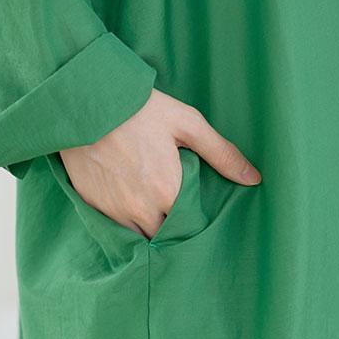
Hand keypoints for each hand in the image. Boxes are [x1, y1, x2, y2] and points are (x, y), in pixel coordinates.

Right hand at [59, 88, 261, 239]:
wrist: (85, 101)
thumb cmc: (140, 108)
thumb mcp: (187, 123)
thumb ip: (221, 153)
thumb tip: (253, 178)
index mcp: (168, 191)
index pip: (190, 227)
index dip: (194, 222)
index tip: (196, 214)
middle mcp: (141, 209)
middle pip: (164, 237)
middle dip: (172, 229)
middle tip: (177, 214)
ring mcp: (114, 211)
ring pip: (139, 237)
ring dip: (148, 230)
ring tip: (154, 213)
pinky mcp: (93, 205)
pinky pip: (114, 229)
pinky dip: (125, 224)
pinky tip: (129, 206)